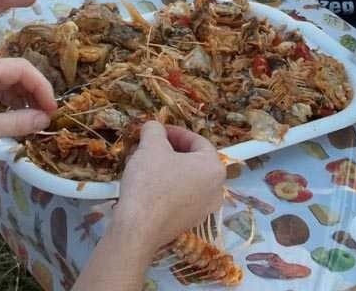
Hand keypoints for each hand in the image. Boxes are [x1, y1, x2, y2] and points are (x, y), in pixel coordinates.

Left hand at [0, 58, 56, 164]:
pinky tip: (20, 119)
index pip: (22, 68)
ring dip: (25, 100)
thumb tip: (46, 120)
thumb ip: (19, 122)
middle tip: (47, 115)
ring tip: (37, 119)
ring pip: (9, 84)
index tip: (52, 108)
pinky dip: (12, 105)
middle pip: (17, 74)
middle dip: (35, 93)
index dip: (41, 86)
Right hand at [112, 122, 225, 250]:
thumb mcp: (150, 146)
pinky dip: (165, 187)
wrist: (138, 229)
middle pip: (192, 160)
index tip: (157, 130)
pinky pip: (180, 196)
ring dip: (165, 167)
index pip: (197, 141)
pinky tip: (144, 185)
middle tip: (148, 145)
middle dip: (169, 150)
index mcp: (214, 168)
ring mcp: (203, 210)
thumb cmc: (150, 182)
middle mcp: (216, 190)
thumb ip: (154, 130)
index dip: (175, 132)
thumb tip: (154, 127)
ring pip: (184, 179)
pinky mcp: (188, 223)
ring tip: (142, 163)